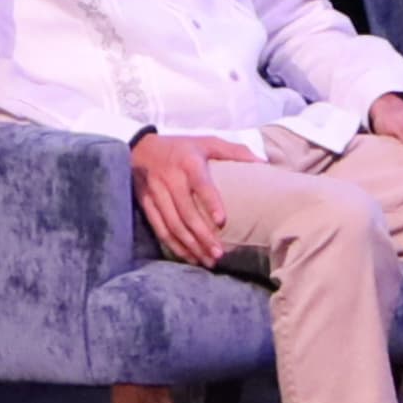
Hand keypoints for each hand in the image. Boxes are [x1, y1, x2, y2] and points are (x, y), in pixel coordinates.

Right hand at [131, 132, 257, 268]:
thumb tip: (263, 162)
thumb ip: (234, 151)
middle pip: (185, 211)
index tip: (222, 222)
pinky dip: (173, 244)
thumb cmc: (181, 147)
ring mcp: (155, 192)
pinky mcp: (145, 202)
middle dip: (202, 235)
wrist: (140, 147)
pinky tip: (188, 256)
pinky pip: (158, 227)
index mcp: (188, 162)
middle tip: (219, 254)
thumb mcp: (207, 142)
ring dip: (189, 244)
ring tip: (207, 260)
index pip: (200, 184)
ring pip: (172, 223)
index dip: (210, 203)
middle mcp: (169, 178)